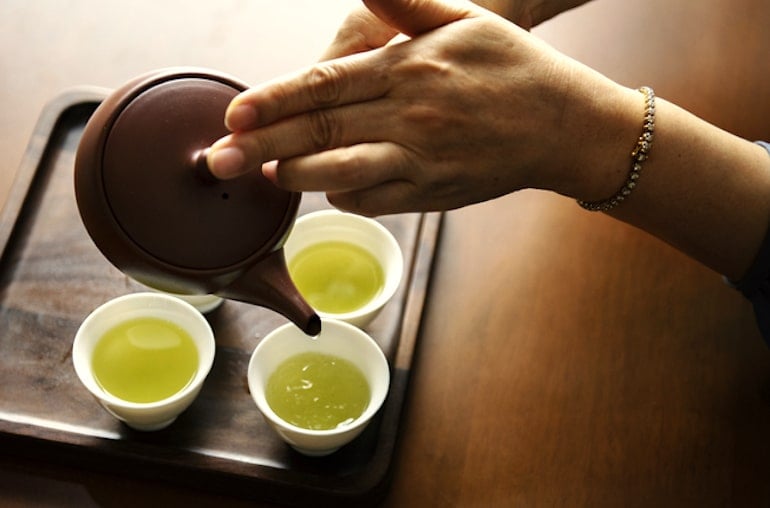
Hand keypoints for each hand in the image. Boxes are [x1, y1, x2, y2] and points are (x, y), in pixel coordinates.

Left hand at [207, 0, 634, 215]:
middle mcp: (409, 116)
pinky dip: (340, 196)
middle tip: (218, 160)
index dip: (275, 101)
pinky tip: (321, 188)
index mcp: (409, 68)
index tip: (235, 113)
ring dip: (294, 177)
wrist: (563, 126)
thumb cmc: (512, 67)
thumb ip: (405, 3)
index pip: (326, 86)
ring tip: (260, 176)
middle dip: (262, 148)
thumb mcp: (463, 19)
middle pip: (321, 133)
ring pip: (340, 174)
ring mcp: (420, 160)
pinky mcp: (431, 194)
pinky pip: (373, 201)